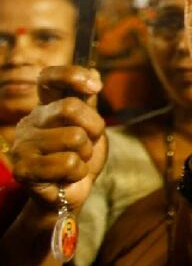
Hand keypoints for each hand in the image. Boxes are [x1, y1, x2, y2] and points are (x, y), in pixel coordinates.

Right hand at [11, 67, 105, 210]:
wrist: (70, 194)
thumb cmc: (81, 158)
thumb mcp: (90, 126)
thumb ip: (88, 101)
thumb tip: (93, 72)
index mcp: (45, 107)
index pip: (48, 78)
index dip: (71, 75)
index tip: (95, 87)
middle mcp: (30, 121)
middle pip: (70, 107)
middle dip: (93, 127)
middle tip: (88, 143)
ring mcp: (23, 144)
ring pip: (74, 138)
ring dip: (86, 154)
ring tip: (75, 162)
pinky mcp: (23, 168)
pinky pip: (68, 163)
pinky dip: (78, 171)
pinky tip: (67, 176)